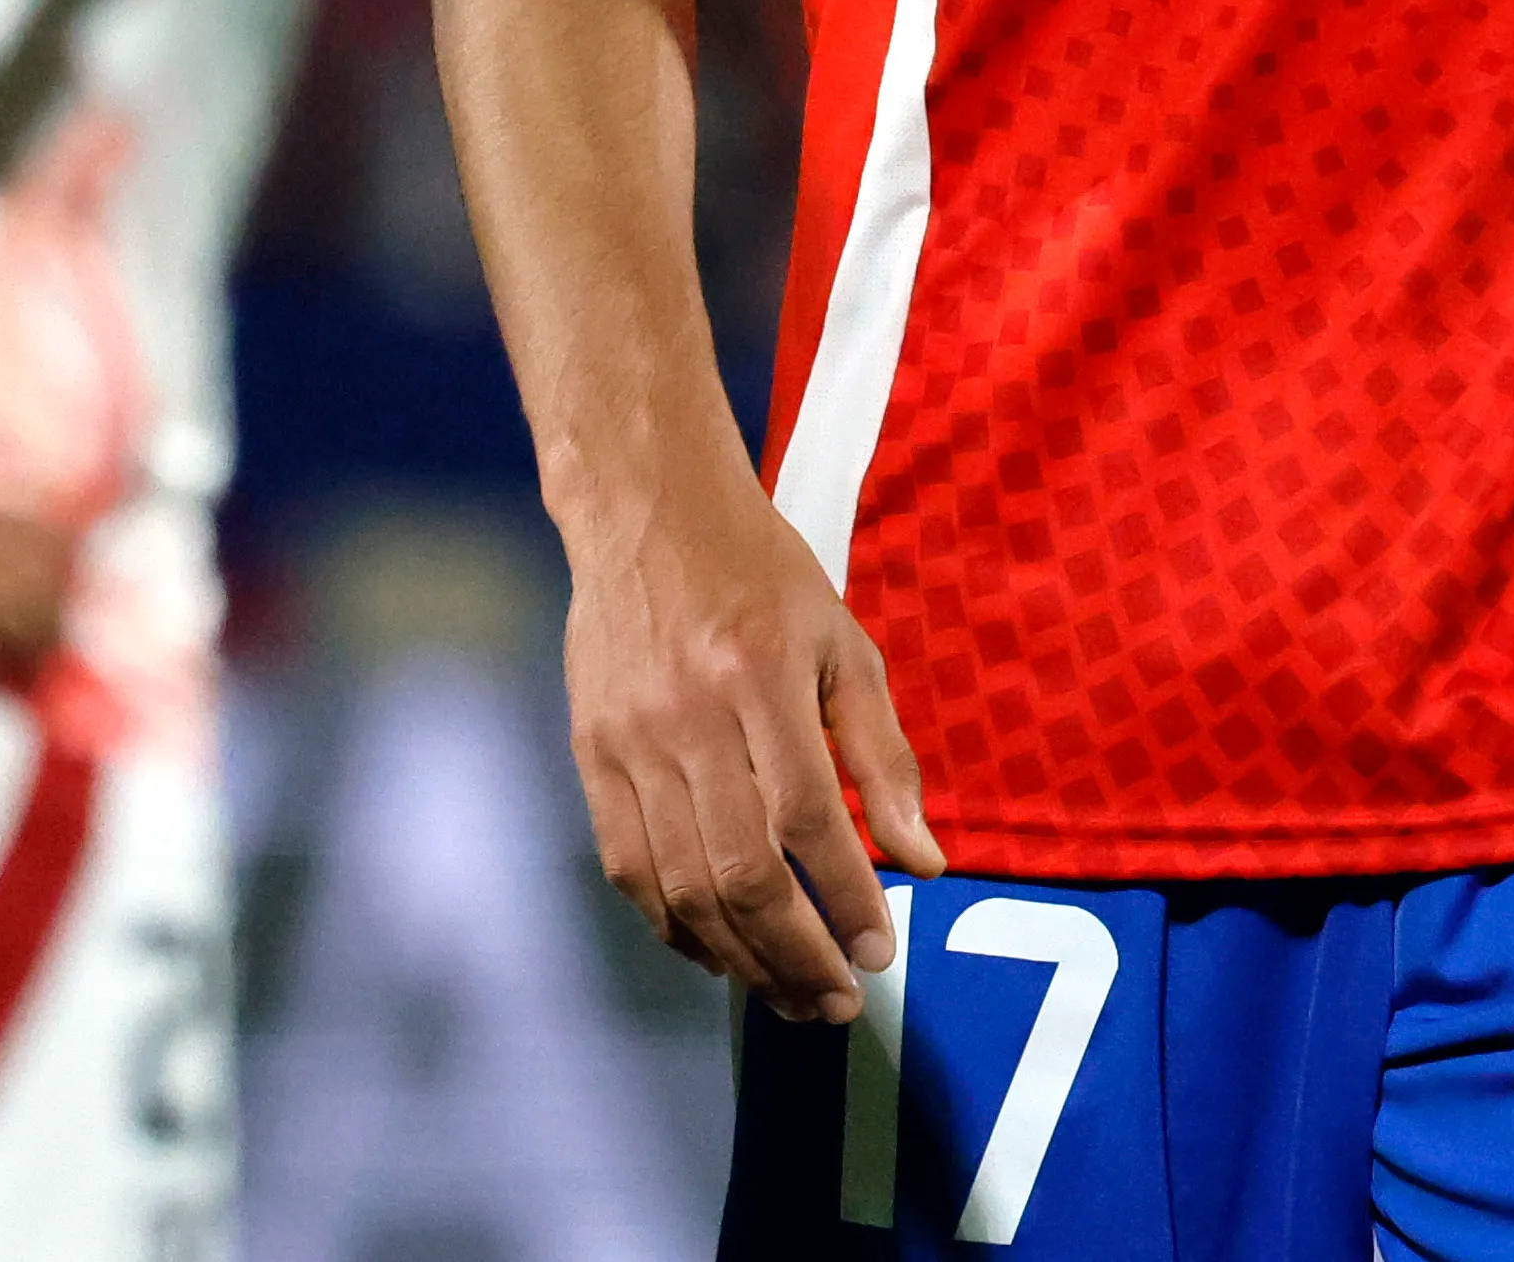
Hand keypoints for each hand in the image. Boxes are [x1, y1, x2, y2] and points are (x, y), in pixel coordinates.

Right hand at [561, 456, 943, 1023]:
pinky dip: (675, 925)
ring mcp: (629, 742)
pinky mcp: (590, 756)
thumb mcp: (845, 644)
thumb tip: (923, 859)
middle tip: (837, 998)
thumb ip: (884, 756)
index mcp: (763, 678)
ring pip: (681, 886)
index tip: (880, 950)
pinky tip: (719, 952)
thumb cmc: (762, 576)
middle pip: (740, 872)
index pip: (808, 820)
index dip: (846, 898)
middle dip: (795, 954)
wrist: (646, 514)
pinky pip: (630, 869)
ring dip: (739, 958)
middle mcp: (690, 717)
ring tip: (788, 993)